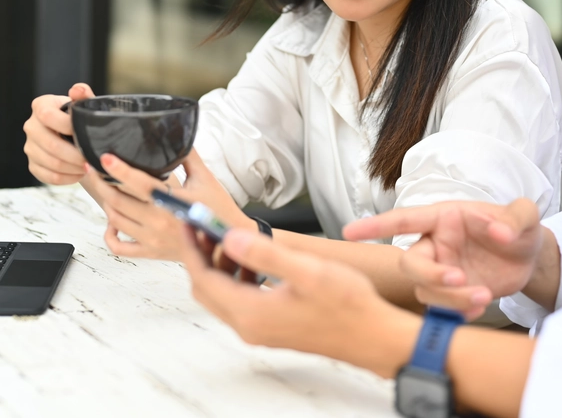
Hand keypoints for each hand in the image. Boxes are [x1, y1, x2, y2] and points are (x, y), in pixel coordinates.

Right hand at [23, 83, 93, 185]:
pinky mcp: (33, 165)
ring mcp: (30, 147)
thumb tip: (78, 90)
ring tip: (88, 167)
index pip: (48, 116)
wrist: (72, 134)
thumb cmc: (78, 117)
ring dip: (73, 168)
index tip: (85, 132)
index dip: (67, 126)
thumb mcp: (82, 104)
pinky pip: (49, 176)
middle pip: (50, 144)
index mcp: (40, 106)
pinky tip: (79, 174)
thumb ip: (83, 96)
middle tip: (90, 159)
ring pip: (51, 163)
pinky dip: (67, 178)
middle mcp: (31, 126)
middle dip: (75, 154)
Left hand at [91, 149, 252, 260]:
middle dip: (101, 182)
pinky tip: (112, 222)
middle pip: (118, 200)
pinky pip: (120, 247)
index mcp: (172, 202)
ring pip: (115, 219)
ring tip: (104, 187)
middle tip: (93, 167)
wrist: (225, 243)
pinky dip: (110, 234)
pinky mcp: (150, 252)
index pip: (140, 183)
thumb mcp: (205, 178)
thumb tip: (176, 135)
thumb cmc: (217, 210)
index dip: (119, 170)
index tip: (105, 157)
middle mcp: (159, 221)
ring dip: (105, 201)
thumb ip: (188, 156)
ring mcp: (152, 239)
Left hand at [180, 227, 420, 377]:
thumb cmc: (347, 307)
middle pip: (207, 288)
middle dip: (201, 255)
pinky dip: (238, 278)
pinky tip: (256, 261)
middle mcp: (250, 326)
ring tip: (230, 238)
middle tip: (203, 227)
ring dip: (220, 266)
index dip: (192, 248)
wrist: (373, 337)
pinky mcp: (272, 327)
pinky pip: (241, 300)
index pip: (204, 278)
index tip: (188, 223)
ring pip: (223, 295)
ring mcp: (260, 329)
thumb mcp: (307, 271)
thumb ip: (265, 254)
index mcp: (251, 312)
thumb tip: (230, 238)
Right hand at [343, 199, 544, 318]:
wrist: (528, 259)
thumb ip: (515, 218)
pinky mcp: (450, 294)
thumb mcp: (525, 215)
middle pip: (410, 263)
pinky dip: (458, 313)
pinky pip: (441, 309)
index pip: (404, 219)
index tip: (349, 231)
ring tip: (484, 295)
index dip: (376, 225)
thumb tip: (499, 232)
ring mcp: (440, 271)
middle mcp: (435, 245)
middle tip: (460, 277)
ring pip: (425, 291)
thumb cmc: (517, 228)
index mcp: (443, 218)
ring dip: (451, 298)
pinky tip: (479, 307)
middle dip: (430, 274)